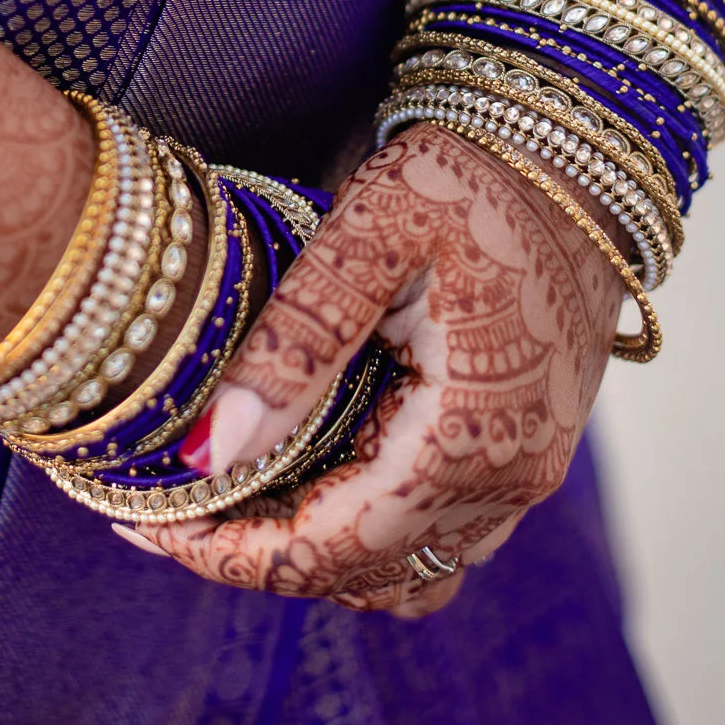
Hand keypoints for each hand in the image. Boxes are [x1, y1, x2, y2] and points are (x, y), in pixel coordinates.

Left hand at [115, 124, 622, 614]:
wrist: (579, 148)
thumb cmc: (475, 173)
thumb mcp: (373, 233)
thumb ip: (296, 345)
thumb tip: (211, 451)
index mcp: (468, 436)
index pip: (329, 549)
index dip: (230, 552)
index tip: (146, 526)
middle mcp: (508, 479)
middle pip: (361, 575)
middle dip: (256, 556)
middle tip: (159, 511)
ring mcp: (525, 471)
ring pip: (404, 571)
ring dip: (314, 555)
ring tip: (229, 499)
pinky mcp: (525, 448)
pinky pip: (439, 534)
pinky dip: (367, 534)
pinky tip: (309, 478)